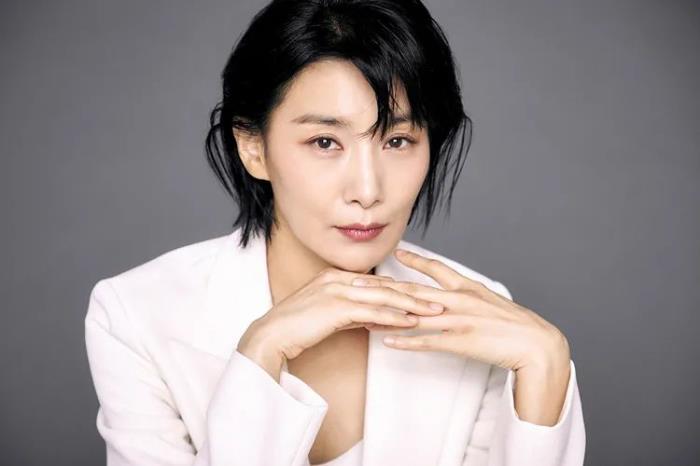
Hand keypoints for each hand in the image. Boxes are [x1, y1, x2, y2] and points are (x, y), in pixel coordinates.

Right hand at [237, 267, 445, 379]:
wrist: (271, 335)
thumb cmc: (297, 328)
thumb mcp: (328, 315)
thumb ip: (352, 312)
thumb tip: (375, 319)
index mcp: (335, 276)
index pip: (378, 282)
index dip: (403, 289)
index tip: (424, 295)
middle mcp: (338, 279)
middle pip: (385, 285)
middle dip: (414, 293)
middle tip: (440, 300)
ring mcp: (337, 291)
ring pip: (383, 296)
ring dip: (411, 304)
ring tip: (434, 311)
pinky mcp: (336, 307)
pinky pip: (372, 312)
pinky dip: (394, 317)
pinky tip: (410, 322)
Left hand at [352, 248, 570, 373]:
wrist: (536, 344)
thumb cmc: (515, 325)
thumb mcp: (491, 301)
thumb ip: (470, 296)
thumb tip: (456, 294)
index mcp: (467, 288)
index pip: (437, 268)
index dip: (415, 259)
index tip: (396, 251)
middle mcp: (459, 300)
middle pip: (413, 290)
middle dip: (383, 286)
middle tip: (358, 281)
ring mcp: (457, 320)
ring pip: (414, 314)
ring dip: (386, 313)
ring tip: (362, 311)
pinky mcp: (459, 341)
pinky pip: (427, 341)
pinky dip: (406, 341)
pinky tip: (388, 340)